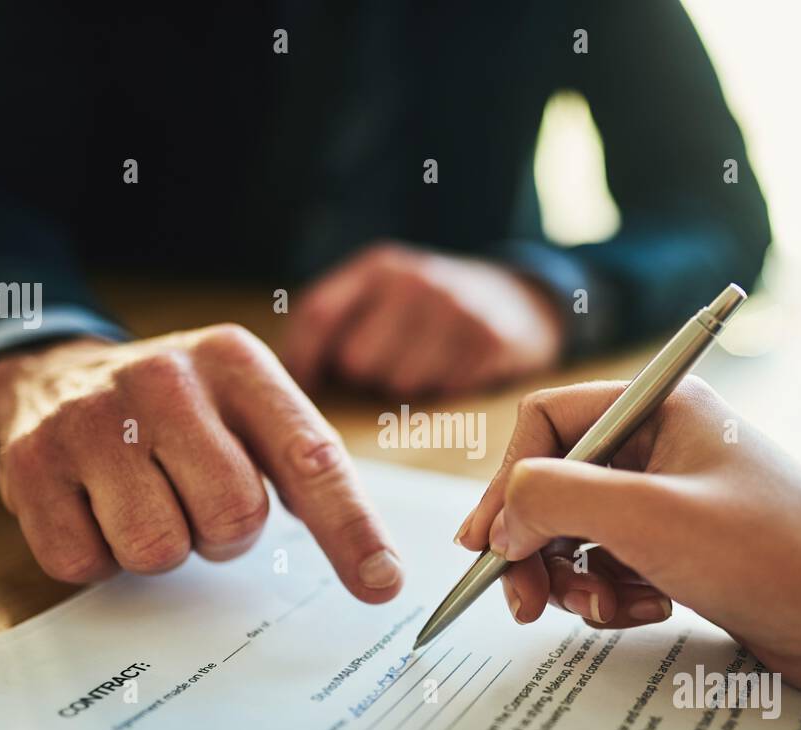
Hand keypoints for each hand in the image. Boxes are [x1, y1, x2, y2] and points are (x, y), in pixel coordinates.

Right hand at [0, 325, 402, 599]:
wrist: (59, 373)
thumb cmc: (181, 412)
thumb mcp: (249, 409)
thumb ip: (311, 473)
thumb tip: (380, 572)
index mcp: (237, 363)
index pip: (310, 457)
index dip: (350, 528)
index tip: (382, 584)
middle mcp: (165, 378)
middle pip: (233, 517)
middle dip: (224, 532)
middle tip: (196, 498)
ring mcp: (90, 418)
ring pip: (159, 549)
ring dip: (163, 546)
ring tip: (147, 498)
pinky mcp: (30, 464)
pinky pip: (87, 563)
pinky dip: (99, 556)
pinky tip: (95, 507)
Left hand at [283, 242, 563, 395]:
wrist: (517, 298)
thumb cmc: (427, 310)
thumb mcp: (381, 293)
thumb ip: (333, 320)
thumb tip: (283, 374)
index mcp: (378, 266)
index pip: (319, 314)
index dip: (302, 359)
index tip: (299, 391)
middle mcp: (414, 279)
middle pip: (357, 361)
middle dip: (365, 378)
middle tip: (387, 368)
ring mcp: (455, 307)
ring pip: (400, 384)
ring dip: (407, 388)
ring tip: (424, 366)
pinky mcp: (489, 338)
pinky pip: (443, 391)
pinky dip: (445, 390)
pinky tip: (455, 368)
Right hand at [454, 377, 800, 701]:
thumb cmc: (769, 554)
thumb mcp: (646, 516)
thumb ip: (554, 497)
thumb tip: (502, 518)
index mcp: (658, 407)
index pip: (547, 423)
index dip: (508, 481)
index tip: (490, 543)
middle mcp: (660, 444)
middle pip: (555, 484)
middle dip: (535, 544)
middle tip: (522, 600)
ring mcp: (670, 498)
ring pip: (579, 531)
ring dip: (575, 578)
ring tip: (601, 610)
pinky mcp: (680, 548)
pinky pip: (612, 565)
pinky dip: (613, 595)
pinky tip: (647, 610)